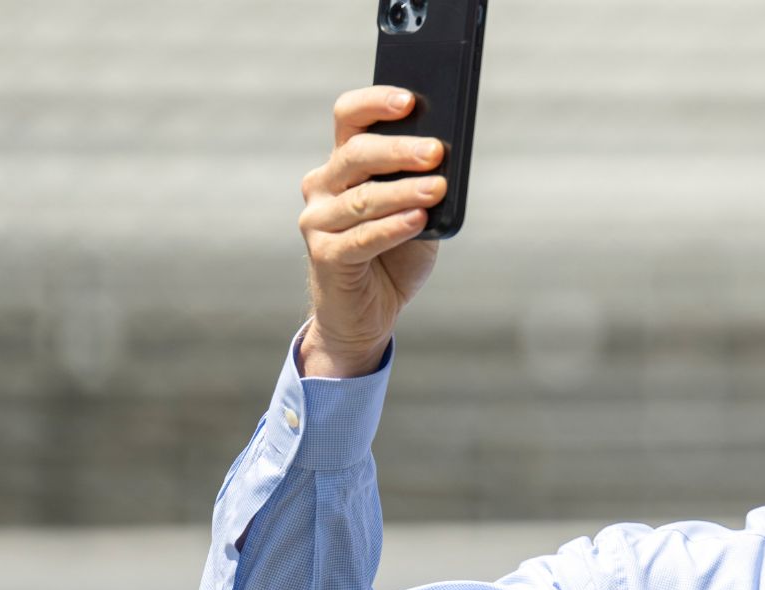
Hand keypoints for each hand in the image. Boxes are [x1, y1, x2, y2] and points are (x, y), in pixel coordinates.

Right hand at [296, 86, 446, 377]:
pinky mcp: (325, 256)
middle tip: (436, 150)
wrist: (369, 316)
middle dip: (398, 150)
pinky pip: (362, 237)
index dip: (375, 103)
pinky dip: (393, 227)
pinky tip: (419, 219)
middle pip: (356, 155)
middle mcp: (323, 186)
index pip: (349, 119)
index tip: (410, 100)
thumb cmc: (395, 257)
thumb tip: (446, 163)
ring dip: (403, 191)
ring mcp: (318, 221)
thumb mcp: (418, 214)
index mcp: (343, 166)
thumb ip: (425, 187)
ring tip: (437, 188)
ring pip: (362, 197)